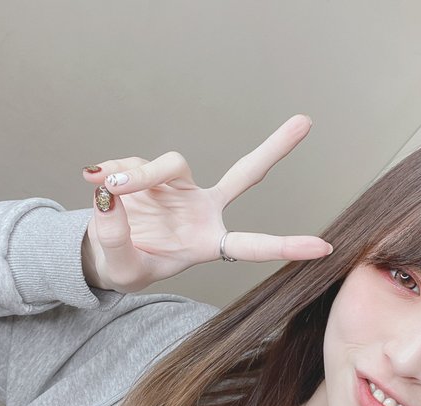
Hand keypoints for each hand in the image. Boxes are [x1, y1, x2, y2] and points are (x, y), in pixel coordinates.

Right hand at [81, 114, 332, 293]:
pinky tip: (97, 182)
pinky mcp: (152, 173)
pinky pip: (134, 163)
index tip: (323, 248)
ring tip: (109, 189)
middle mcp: (202, 211)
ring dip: (138, 175)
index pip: (251, 245)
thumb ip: (115, 238)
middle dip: (274, 149)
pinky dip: (114, 171)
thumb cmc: (126, 267)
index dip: (285, 247)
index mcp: (208, 243)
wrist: (103, 253)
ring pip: (170, 164)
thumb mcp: (122, 268)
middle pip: (244, 175)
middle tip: (306, 122)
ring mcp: (180, 189)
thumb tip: (109, 194)